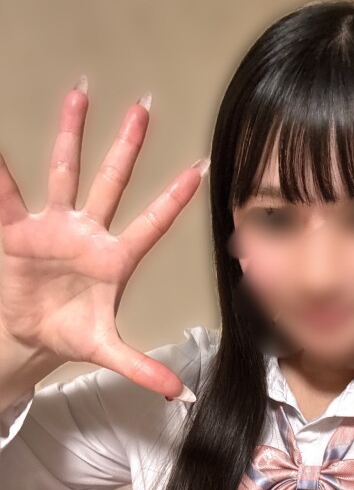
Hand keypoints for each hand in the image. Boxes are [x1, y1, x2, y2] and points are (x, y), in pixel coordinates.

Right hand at [0, 76, 209, 400]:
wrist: (30, 335)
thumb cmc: (71, 333)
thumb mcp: (106, 350)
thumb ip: (142, 368)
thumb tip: (182, 395)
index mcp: (115, 259)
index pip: (151, 224)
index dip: (173, 199)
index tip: (199, 168)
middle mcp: (89, 234)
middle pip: (112, 183)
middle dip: (128, 147)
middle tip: (145, 108)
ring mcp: (55, 227)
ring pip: (66, 173)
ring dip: (71, 136)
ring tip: (79, 94)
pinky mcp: (20, 231)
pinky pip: (9, 197)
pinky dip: (1, 175)